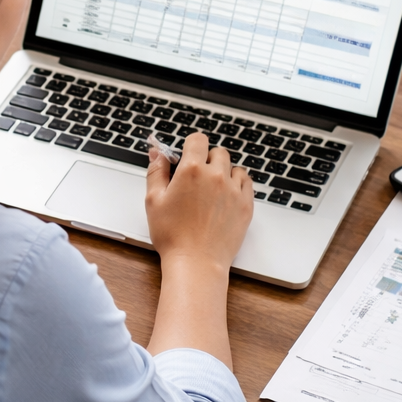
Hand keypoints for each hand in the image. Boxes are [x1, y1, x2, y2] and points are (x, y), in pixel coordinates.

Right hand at [144, 132, 253, 275]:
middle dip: (207, 159)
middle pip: (217, 152)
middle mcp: (216, 176)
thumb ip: (156, 171)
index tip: (188, 154)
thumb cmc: (172, 235)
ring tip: (212, 189)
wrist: (196, 262)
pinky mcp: (246, 205)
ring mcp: (234, 190)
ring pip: (234, 167)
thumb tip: (157, 153)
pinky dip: (238, 184)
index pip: (198, 140)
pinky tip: (226, 196)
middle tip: (197, 177)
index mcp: (192, 170)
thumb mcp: (153, 200)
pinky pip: (247, 183)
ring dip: (224, 172)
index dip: (192, 145)